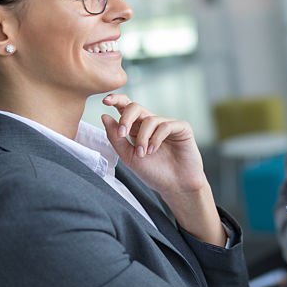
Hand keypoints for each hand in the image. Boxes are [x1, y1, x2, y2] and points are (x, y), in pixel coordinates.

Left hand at [102, 94, 223, 245]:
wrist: (175, 186)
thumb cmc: (153, 173)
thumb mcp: (128, 157)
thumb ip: (115, 138)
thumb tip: (104, 116)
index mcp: (137, 129)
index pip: (126, 108)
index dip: (116, 100)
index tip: (105, 102)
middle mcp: (152, 124)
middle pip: (135, 107)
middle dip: (126, 118)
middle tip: (122, 133)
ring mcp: (167, 124)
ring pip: (149, 119)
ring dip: (142, 138)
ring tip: (143, 154)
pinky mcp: (182, 128)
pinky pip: (165, 125)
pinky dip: (156, 138)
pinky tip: (154, 150)